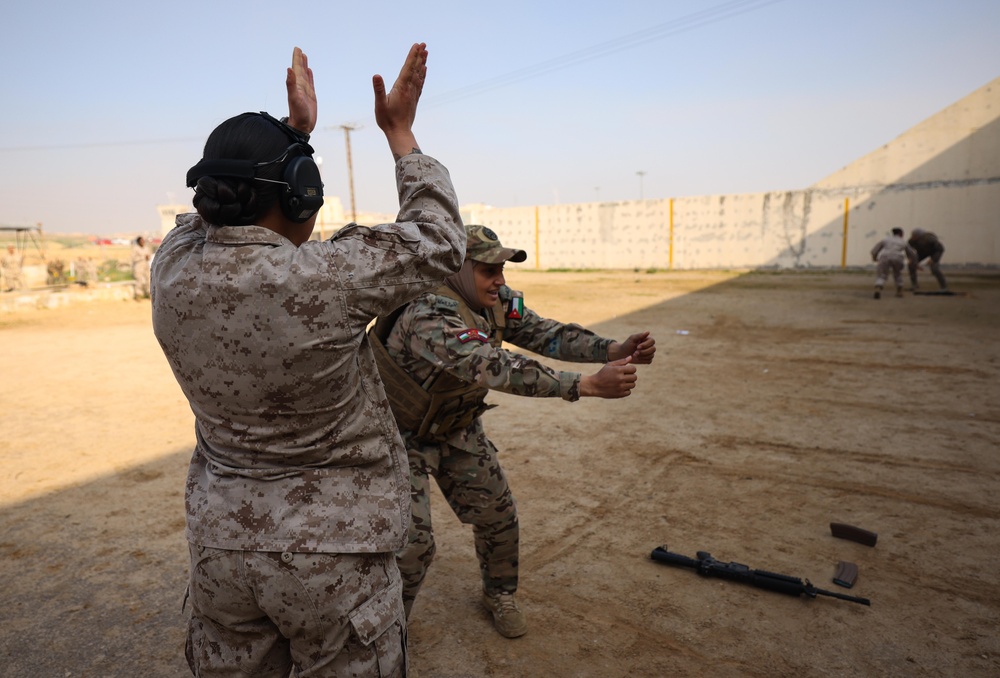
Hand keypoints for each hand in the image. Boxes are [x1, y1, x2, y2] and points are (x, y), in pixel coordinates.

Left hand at [285, 46, 315, 133]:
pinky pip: (310, 83)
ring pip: (305, 75)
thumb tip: (289, 69)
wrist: (302, 126)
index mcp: (296, 85)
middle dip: (299, 59)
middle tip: (299, 50)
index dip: (296, 58)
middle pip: (300, 69)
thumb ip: (291, 83)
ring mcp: (305, 91)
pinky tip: (309, 71)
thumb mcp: (294, 98)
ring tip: (304, 57)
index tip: (297, 49)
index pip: (296, 68)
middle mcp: (300, 86)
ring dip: (304, 66)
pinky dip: (310, 76)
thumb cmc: (298, 114)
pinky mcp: (311, 96)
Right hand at [373, 42, 426, 159]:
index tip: (417, 45)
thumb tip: (376, 75)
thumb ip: (379, 90)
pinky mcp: (414, 99)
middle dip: (419, 56)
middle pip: (415, 69)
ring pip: (419, 75)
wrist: (399, 133)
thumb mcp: (380, 105)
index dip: (412, 56)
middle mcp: (409, 89)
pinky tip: (424, 70)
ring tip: (426, 52)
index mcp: (401, 88)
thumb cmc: (387, 120)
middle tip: (424, 44)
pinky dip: (422, 75)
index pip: (408, 68)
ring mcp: (413, 94)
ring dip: (422, 63)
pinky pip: (420, 84)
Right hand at [579, 356, 636, 398]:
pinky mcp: (620, 394)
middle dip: (631, 376)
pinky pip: (629, 392)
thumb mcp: (609, 365)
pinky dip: (626, 390)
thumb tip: (631, 357)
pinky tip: (620, 387)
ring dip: (629, 383)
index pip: (633, 369)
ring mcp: (620, 387)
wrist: (594, 386)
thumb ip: (621, 361)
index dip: (631, 369)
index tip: (626, 370)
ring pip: (633, 385)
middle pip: (634, 377)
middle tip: (624, 377)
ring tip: (622, 382)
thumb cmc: (602, 374)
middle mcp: (620, 378)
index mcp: (618, 370)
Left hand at [607, 331, 655, 363]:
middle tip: (635, 353)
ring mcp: (650, 353)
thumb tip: (648, 332)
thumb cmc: (627, 345)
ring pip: (651, 355)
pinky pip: (649, 360)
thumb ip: (639, 335)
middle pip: (653, 349)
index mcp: (647, 339)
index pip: (652, 341)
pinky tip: (637, 358)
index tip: (637, 347)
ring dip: (642, 356)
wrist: (623, 354)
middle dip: (644, 352)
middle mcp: (650, 346)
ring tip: (634, 355)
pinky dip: (642, 360)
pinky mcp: (648, 359)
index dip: (646, 344)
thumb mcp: (632, 339)